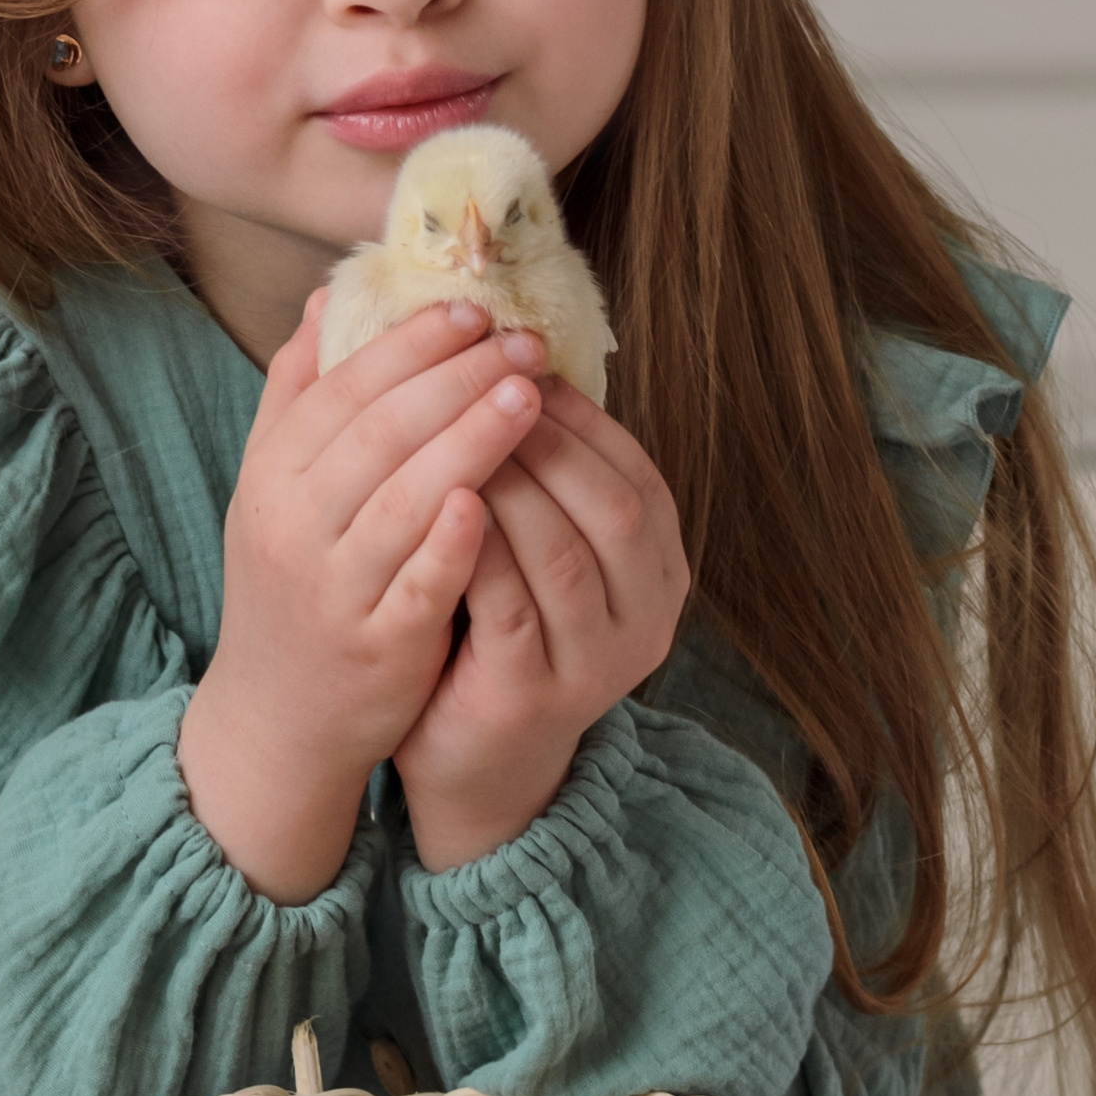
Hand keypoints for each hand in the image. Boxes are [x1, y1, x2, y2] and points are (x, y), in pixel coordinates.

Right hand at [178, 293, 545, 903]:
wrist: (278, 716)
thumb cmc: (290, 584)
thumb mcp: (270, 488)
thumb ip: (296, 397)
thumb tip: (327, 300)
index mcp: (269, 478)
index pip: (341, 391)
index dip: (408, 345)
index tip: (471, 310)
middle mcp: (291, 527)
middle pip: (379, 434)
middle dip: (457, 379)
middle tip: (523, 342)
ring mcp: (333, 588)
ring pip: (404, 500)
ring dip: (470, 441)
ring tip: (531, 395)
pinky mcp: (378, 645)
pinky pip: (420, 583)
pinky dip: (453, 539)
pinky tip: (494, 495)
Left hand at [393, 374, 688, 870]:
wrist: (471, 750)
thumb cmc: (496, 622)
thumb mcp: (530, 541)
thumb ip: (532, 464)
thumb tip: (494, 345)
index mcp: (657, 566)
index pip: (635, 470)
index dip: (577, 415)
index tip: (513, 360)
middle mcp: (646, 616)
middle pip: (613, 506)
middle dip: (547, 442)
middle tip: (483, 387)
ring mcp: (596, 663)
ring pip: (563, 556)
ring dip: (510, 487)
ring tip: (452, 433)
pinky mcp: (534, 697)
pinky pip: (511, 612)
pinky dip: (478, 553)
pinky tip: (438, 507)